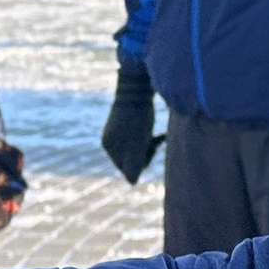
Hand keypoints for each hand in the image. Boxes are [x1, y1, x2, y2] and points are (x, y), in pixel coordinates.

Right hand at [100, 65, 160, 183]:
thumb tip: (132, 183)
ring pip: (137, 149)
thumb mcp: (138, 142)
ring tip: (159, 137)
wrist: (138, 85)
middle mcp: (110, 139)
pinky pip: (139, 138)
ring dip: (149, 146)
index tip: (149, 149)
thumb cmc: (139, 116)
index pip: (126, 168)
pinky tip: (160, 134)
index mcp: (108, 145)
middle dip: (145, 154)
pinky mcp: (128, 122)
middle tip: (155, 141)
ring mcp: (118, 130)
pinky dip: (149, 137)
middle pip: (131, 159)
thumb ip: (134, 162)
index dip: (140, 163)